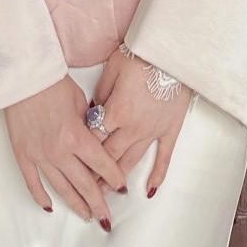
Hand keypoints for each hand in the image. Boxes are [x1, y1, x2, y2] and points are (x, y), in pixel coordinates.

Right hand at [4, 75, 127, 224]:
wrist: (23, 75)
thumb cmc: (53, 82)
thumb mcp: (81, 103)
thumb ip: (90, 126)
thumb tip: (98, 142)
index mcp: (77, 137)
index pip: (103, 166)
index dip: (115, 179)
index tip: (122, 188)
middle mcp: (60, 151)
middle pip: (84, 184)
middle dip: (99, 203)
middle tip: (107, 218)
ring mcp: (40, 155)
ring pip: (61, 188)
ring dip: (76, 204)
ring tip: (87, 216)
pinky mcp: (23, 154)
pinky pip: (33, 182)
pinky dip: (41, 197)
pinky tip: (50, 207)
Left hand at [91, 46, 193, 194]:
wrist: (173, 52)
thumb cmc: (141, 55)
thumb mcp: (112, 70)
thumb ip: (100, 94)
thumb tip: (92, 112)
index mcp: (115, 112)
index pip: (93, 139)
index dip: (82, 154)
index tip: (74, 165)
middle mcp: (132, 127)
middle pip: (109, 157)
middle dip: (95, 174)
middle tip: (85, 189)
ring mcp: (152, 131)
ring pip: (131, 161)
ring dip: (118, 179)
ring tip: (107, 194)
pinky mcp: (170, 130)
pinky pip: (163, 158)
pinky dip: (157, 176)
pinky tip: (149, 191)